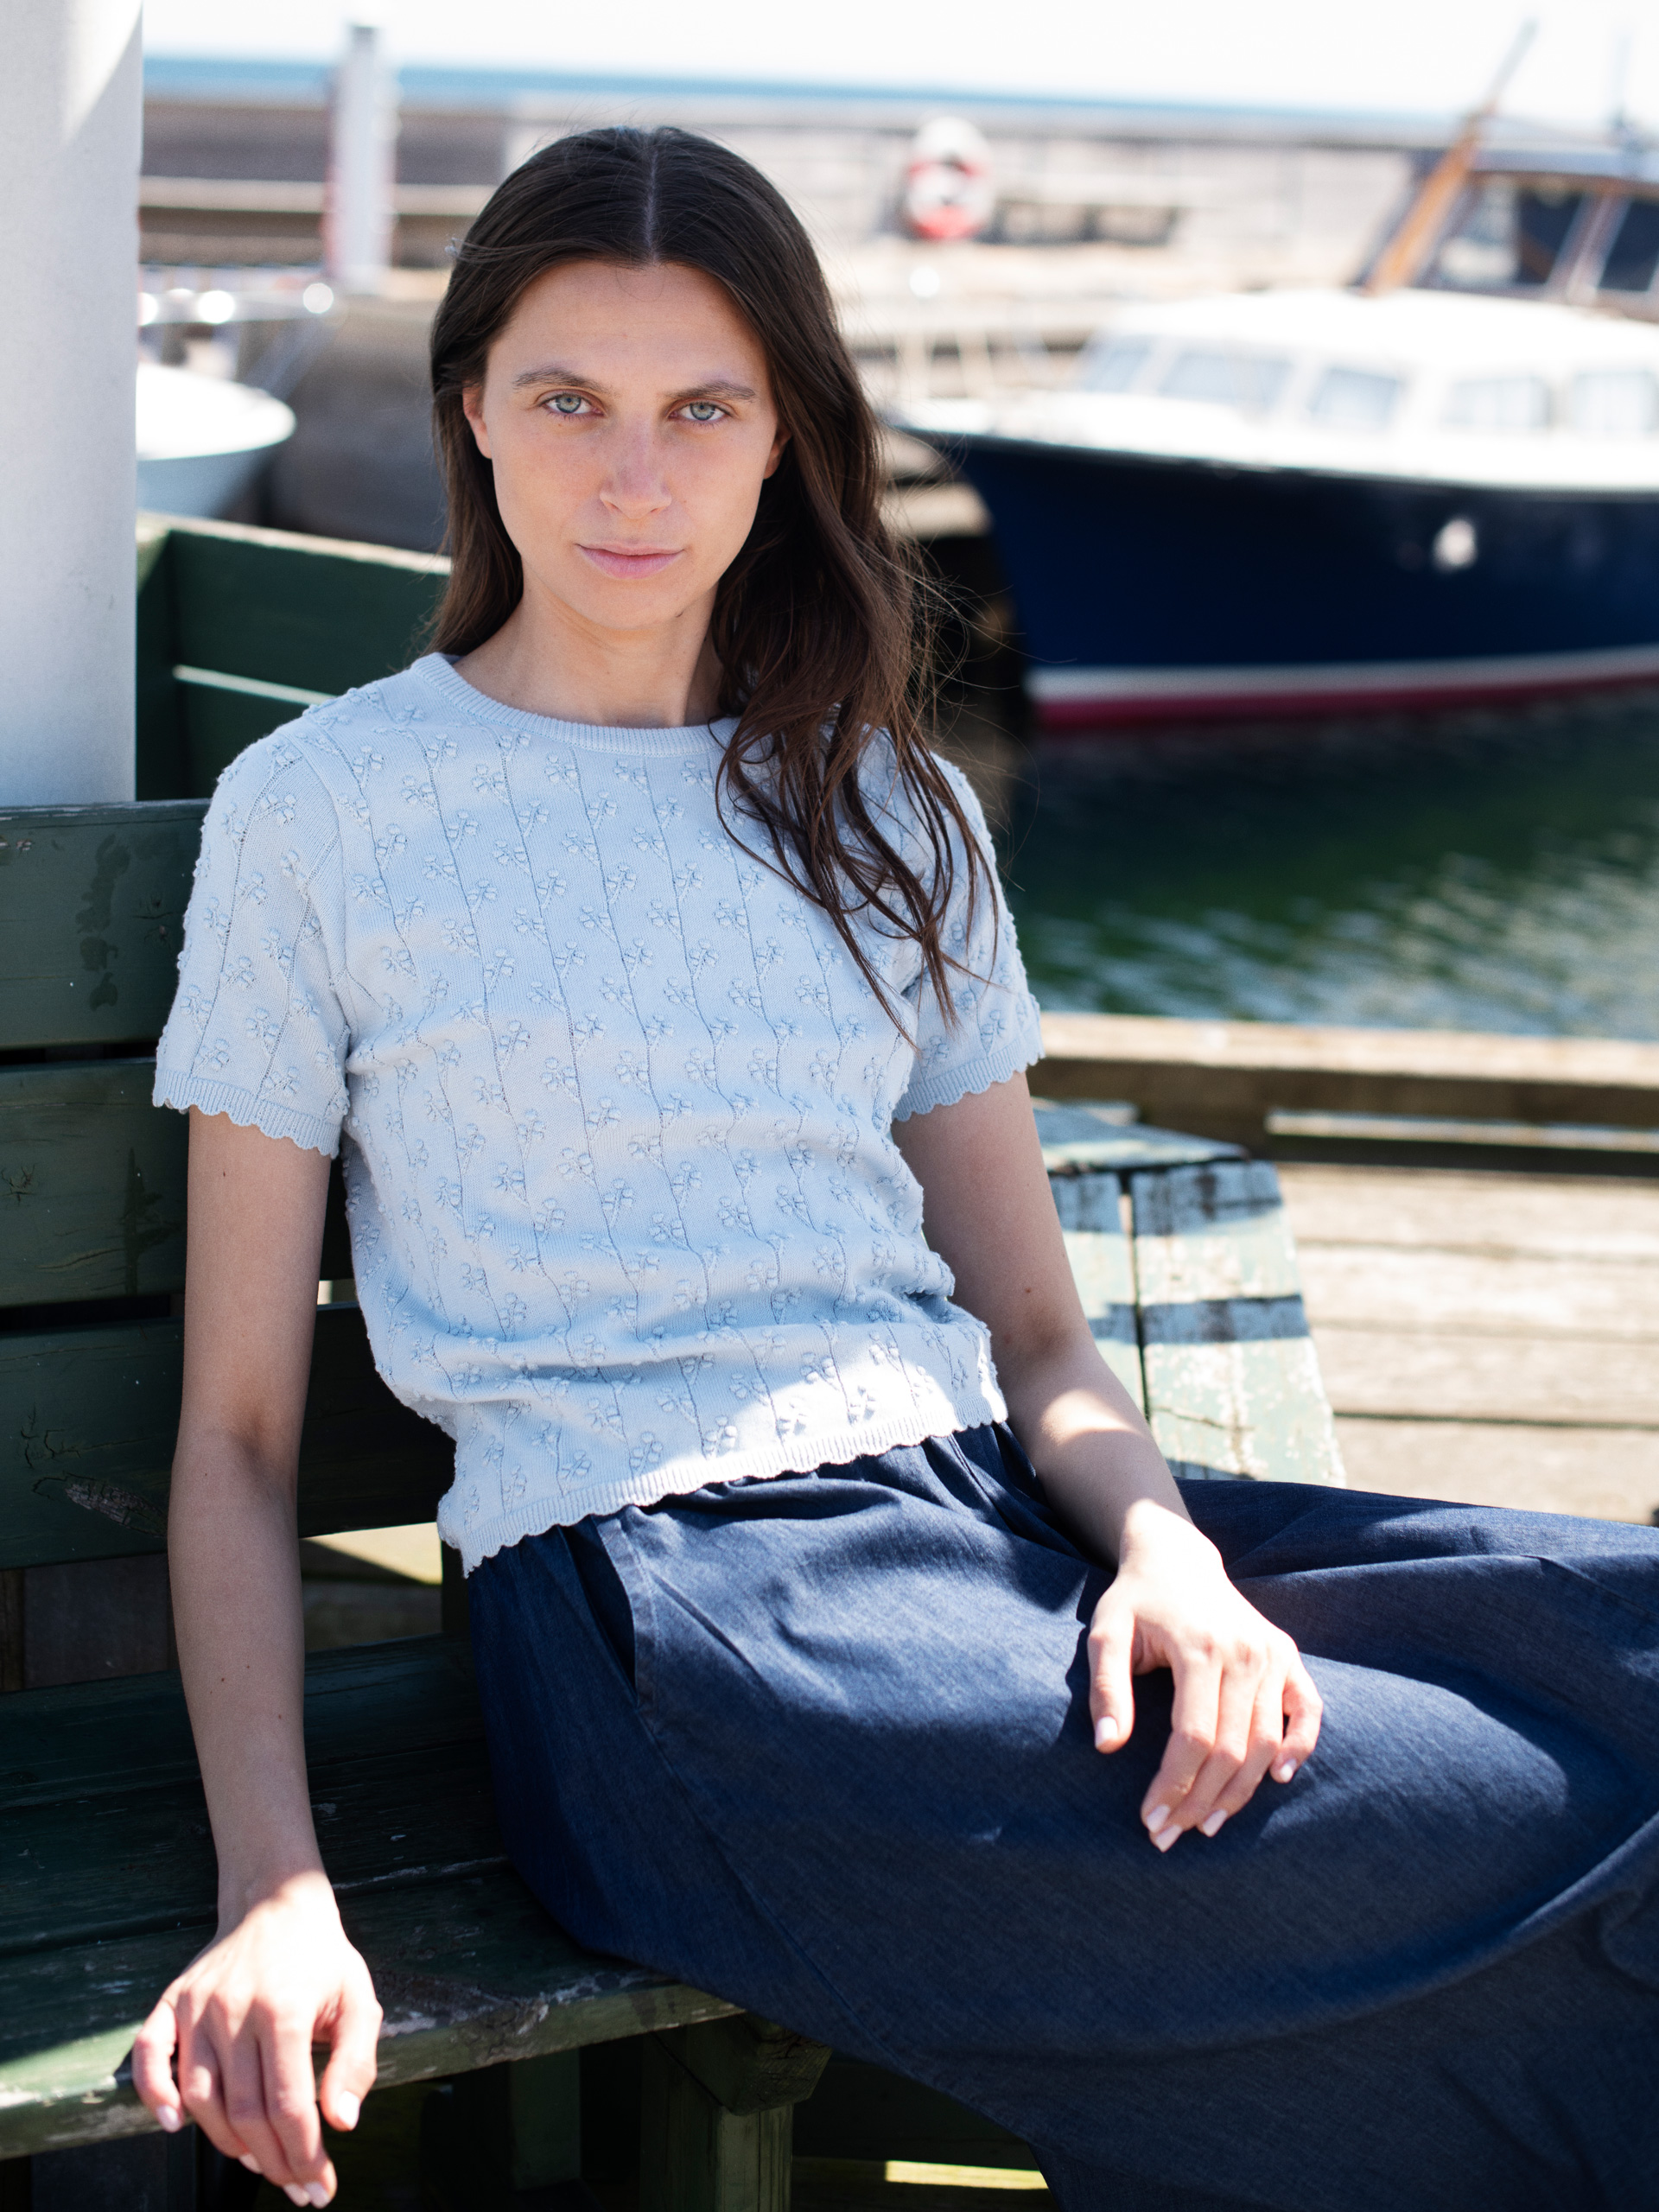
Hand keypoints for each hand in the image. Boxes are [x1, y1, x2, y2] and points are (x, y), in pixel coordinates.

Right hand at [132, 1870, 380, 2203]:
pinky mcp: (172, 2000)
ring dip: (226, 2142)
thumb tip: (340, 2124)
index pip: (289, 2105)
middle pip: (244, 2111)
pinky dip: (153, 2093)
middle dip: (273, 2161)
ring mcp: (197, 2006)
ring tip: (259, 2161)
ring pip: (199, 2096)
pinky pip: (148, 2054)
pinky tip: (174, 2125)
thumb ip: (355, 2062)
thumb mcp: (358, 1999)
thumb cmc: (322, 1959)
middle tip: (294, 2186)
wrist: (277, 1900)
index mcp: (285, 2009)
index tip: (320, 2188)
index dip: (305, 2155)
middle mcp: (235, 2009)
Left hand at [1088, 1502, 1321, 1850]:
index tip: (1150, 1819)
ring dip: (1241, 1792)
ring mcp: (1272, 1653)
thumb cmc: (1135, 1601)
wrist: (1176, 1557)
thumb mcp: (1107, 1633)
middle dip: (1201, 1800)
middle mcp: (1245, 1651)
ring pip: (1267, 1741)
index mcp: (1200, 1646)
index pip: (1193, 1736)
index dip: (1174, 1785)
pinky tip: (1278, 1778)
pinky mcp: (1287, 1655)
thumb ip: (1107, 1688)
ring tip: (1208, 1824)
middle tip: (1170, 1834)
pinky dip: (1300, 1746)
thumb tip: (1106, 1746)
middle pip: (1232, 1748)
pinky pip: (1308, 1710)